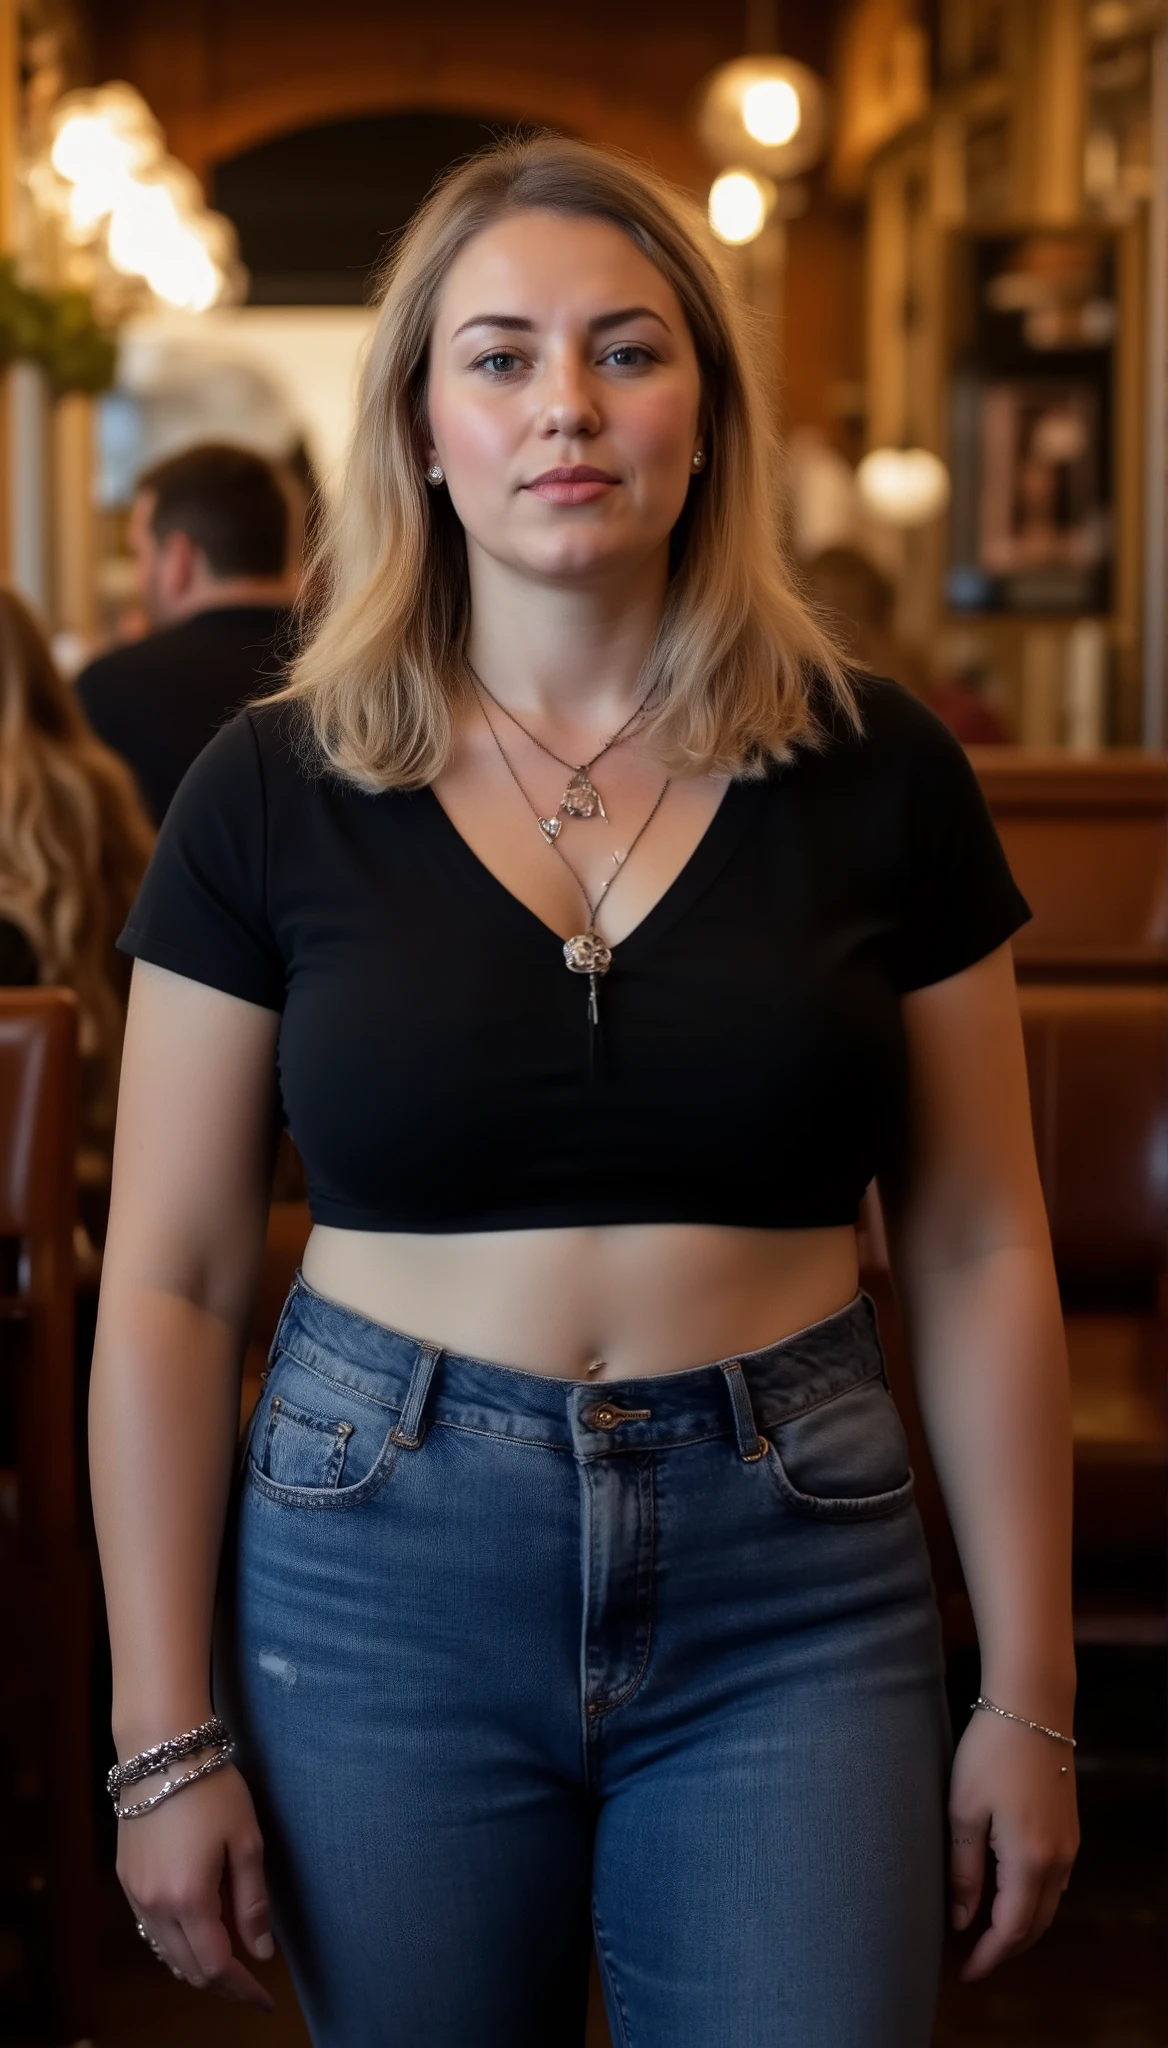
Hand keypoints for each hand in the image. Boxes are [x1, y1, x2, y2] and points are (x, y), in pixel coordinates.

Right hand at [117, 1762, 275, 2008]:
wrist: (159, 1750)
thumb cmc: (211, 1788)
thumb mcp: (246, 1841)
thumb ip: (253, 1901)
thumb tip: (261, 1951)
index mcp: (190, 1899)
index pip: (217, 1966)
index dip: (243, 1989)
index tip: (266, 2000)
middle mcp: (156, 1906)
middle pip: (189, 1969)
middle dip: (222, 1985)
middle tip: (251, 1987)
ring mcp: (135, 1894)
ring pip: (165, 1954)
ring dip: (196, 1967)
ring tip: (228, 1964)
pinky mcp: (125, 1879)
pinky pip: (150, 1931)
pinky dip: (174, 1946)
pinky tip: (195, 1935)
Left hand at [948, 1704, 1078, 1979]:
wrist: (1031, 1707)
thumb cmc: (990, 1753)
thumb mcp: (963, 1811)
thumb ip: (964, 1870)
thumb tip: (961, 1920)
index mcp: (1030, 1860)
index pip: (1011, 1929)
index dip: (988, 1956)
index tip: (963, 1972)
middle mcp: (1058, 1860)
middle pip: (1034, 1926)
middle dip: (1004, 1949)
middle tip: (970, 1960)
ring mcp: (1069, 1845)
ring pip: (1047, 1906)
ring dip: (1019, 1927)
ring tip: (982, 1933)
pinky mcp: (1068, 1829)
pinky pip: (1054, 1883)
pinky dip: (1031, 1901)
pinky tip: (1006, 1895)